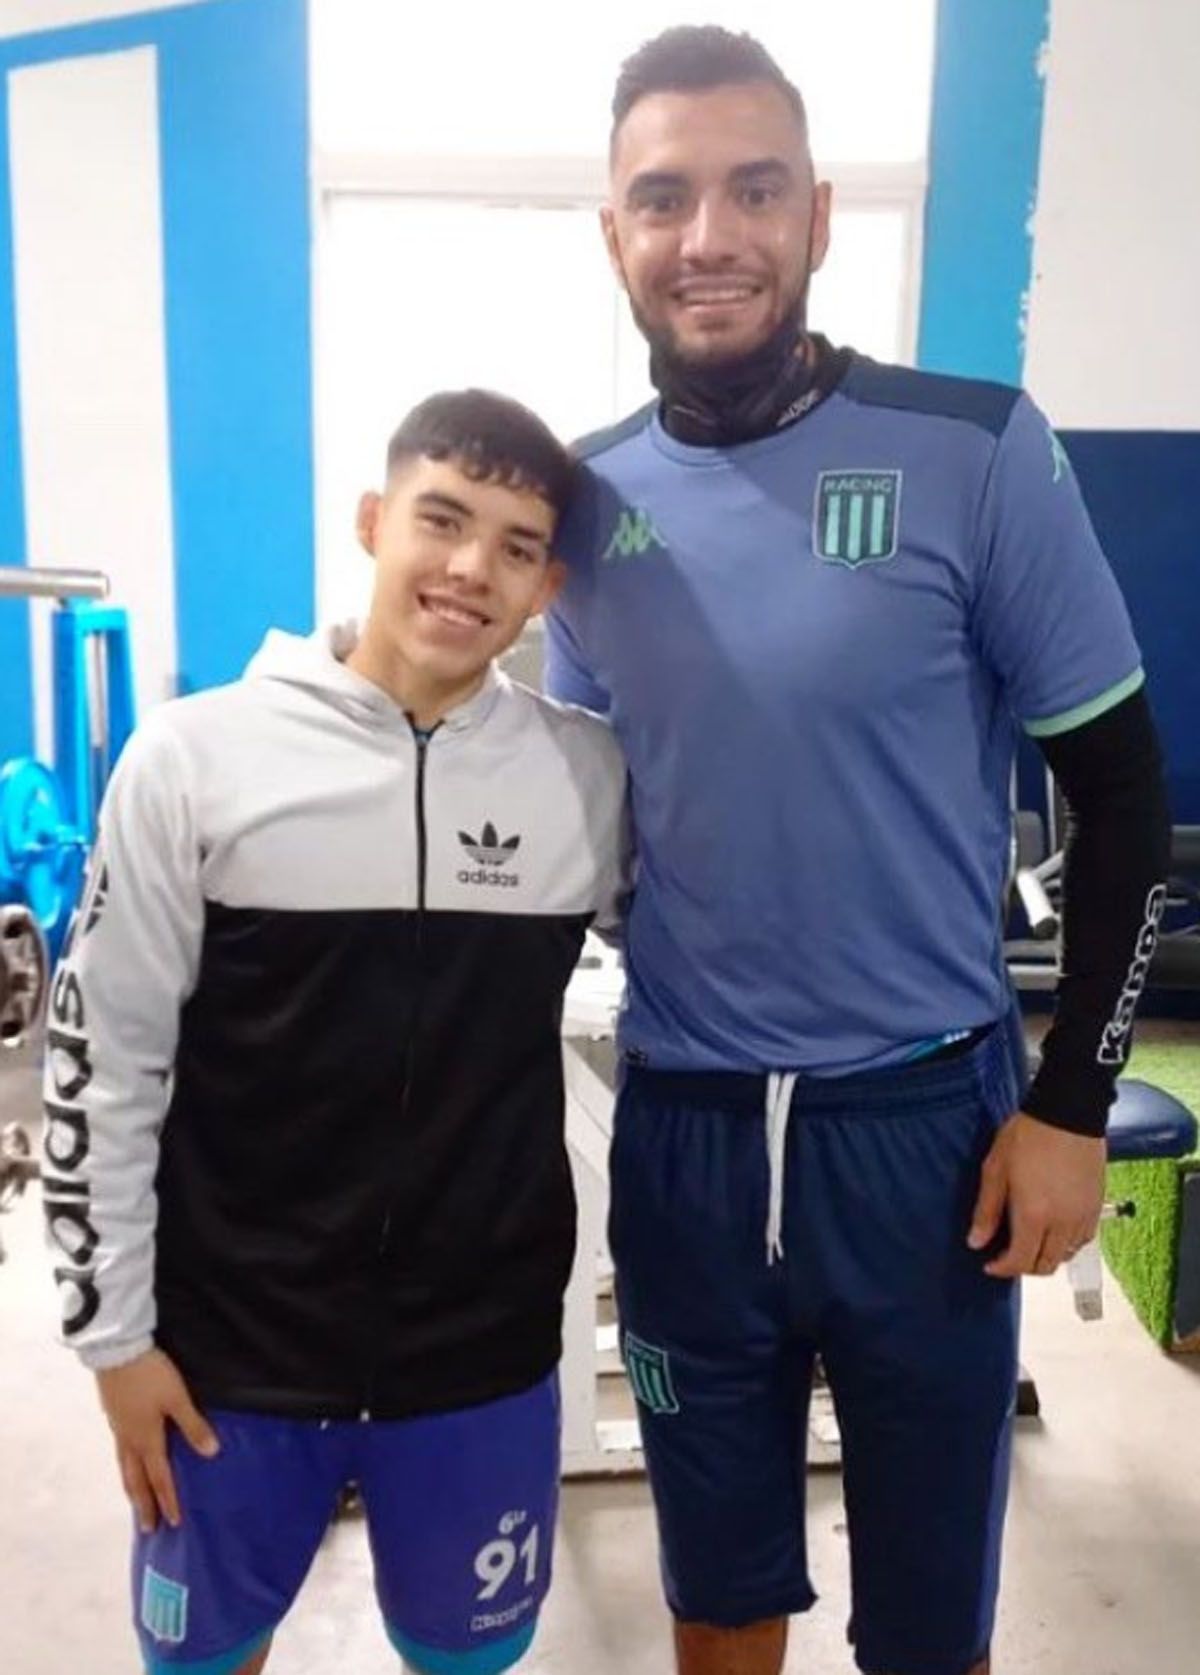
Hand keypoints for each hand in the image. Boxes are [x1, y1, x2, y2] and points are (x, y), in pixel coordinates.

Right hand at [96, 1348, 219, 1532]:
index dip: (167, 1500)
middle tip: (148, 1528)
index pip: (160, 1477)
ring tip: (136, 1503)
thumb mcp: (177, 1398)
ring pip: (124, 1467)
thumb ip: (193, 1425)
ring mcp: (118, 1428)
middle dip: (144, 1505)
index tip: (173, 1522)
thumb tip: (211, 1453)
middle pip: (136, 1480)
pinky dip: (125, 1467)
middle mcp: (130, 1440)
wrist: (116, 1351)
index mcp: (147, 1439)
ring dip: (131, 1488)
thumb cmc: (150, 1374)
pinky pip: (119, 1452)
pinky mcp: (113, 1415)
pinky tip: (128, 1462)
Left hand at [967, 1111, 1105, 1278]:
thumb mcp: (996, 1169)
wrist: (1068, 1113)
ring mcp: (1083, 1215)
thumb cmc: (1028, 1135)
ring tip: (1030, 1242)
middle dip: (1024, 1267)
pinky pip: (1084, 1239)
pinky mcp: (1097, 1205)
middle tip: (1008, 1254)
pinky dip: (1068, 1244)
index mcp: (1034, 1215)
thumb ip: (987, 1210)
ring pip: (1067, 1255)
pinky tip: (1054, 1230)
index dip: (1002, 1269)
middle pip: (1046, 1265)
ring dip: (1047, 1256)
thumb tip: (976, 1241)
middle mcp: (1063, 1222)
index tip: (990, 1264)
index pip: (1020, 1261)